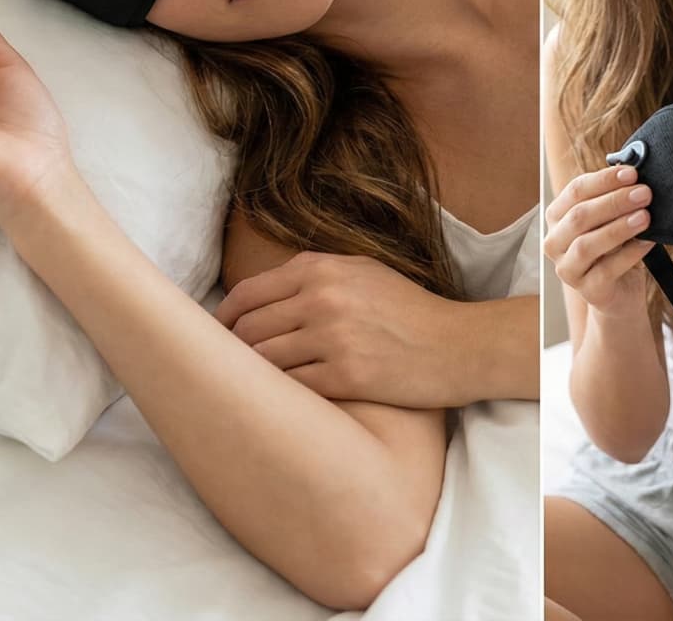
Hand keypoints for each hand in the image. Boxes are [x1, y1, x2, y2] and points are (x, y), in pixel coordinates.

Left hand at [215, 252, 464, 406]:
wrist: (457, 346)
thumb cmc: (408, 310)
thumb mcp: (361, 272)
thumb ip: (312, 275)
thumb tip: (260, 292)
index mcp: (320, 269)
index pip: (247, 294)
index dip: (222, 319)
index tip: (215, 337)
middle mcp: (321, 299)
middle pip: (248, 329)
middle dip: (230, 352)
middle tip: (223, 370)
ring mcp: (332, 338)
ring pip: (263, 361)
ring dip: (252, 377)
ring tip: (251, 389)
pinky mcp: (345, 377)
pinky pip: (291, 388)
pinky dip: (281, 397)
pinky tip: (282, 404)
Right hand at [543, 165, 654, 318]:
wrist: (620, 294)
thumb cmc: (615, 250)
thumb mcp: (610, 221)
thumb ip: (613, 199)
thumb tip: (633, 175)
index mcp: (557, 217)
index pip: (575, 191)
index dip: (604, 180)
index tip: (632, 173)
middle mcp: (555, 242)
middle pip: (579, 216)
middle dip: (614, 201)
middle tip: (644, 193)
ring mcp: (567, 268)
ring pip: (587, 244)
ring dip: (618, 227)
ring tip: (645, 217)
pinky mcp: (587, 290)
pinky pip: (607, 269)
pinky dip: (630, 254)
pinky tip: (647, 242)